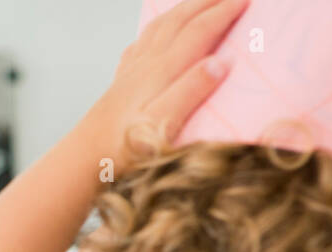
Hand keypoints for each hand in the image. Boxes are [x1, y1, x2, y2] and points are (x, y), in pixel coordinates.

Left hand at [85, 0, 246, 173]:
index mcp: (163, 70)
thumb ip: (192, 91)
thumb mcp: (165, 122)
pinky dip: (157, 28)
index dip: (224, 12)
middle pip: (180, 19)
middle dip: (207, 1)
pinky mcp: (121, 79)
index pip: (200, 31)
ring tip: (200, 0)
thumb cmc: (125, 145)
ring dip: (183, 8)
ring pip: (160, 25)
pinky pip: (142, 42)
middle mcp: (147, 62)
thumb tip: (221, 62)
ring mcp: (132, 69)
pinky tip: (158, 32)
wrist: (85, 156)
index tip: (246, 0)